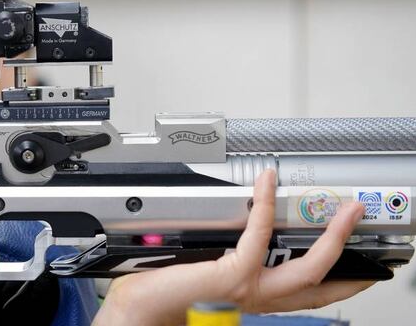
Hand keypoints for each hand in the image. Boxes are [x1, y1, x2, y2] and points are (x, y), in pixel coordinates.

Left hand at [93, 169, 370, 325]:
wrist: (137, 313)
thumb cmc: (163, 296)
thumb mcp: (209, 280)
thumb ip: (229, 265)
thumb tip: (238, 234)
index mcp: (255, 300)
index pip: (307, 293)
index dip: (337, 281)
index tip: (356, 265)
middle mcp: (258, 299)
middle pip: (321, 282)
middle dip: (348, 255)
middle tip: (359, 222)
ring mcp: (248, 290)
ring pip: (309, 266)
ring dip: (332, 235)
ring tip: (344, 210)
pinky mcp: (232, 276)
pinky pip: (259, 236)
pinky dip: (265, 206)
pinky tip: (267, 184)